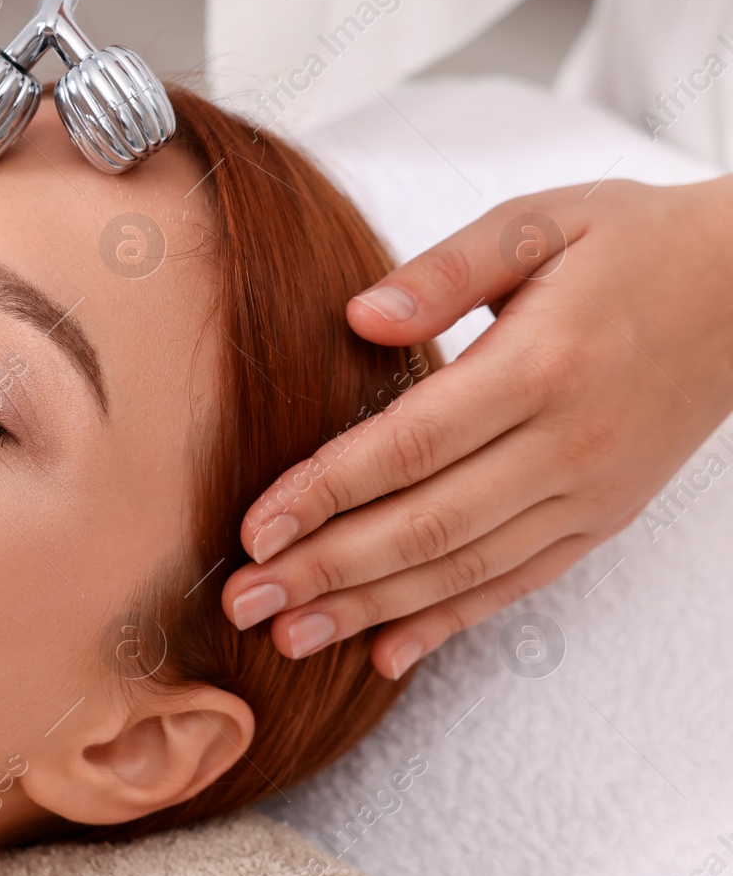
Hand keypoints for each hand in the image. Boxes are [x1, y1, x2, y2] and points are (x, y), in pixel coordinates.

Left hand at [220, 176, 732, 677]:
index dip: (326, 491)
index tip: (254, 528)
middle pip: (427, 525)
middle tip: (242, 602)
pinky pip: (518, 585)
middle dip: (326, 570)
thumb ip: (447, 269)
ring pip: (465, 569)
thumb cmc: (634, 246)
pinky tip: (385, 653)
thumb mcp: (542, 223)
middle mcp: (568, 444)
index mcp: (541, 366)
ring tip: (289, 635)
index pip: (412, 445)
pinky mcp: (603, 519)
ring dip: (370, 610)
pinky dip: (449, 623)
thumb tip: (359, 317)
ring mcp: (590, 493)